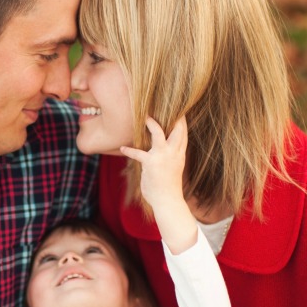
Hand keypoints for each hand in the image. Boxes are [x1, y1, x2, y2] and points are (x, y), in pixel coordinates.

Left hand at [120, 116, 195, 252]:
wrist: (168, 201)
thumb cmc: (169, 186)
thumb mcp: (174, 168)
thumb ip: (171, 156)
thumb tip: (165, 149)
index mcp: (179, 155)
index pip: (183, 135)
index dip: (182, 122)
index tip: (180, 111)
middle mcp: (174, 153)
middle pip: (178, 130)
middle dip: (175, 117)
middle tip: (170, 104)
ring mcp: (163, 157)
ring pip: (159, 134)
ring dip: (152, 125)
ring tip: (146, 117)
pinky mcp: (151, 163)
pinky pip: (138, 153)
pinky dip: (129, 150)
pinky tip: (123, 149)